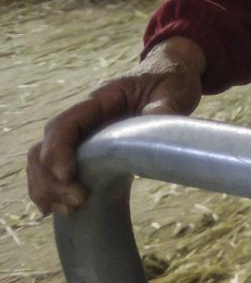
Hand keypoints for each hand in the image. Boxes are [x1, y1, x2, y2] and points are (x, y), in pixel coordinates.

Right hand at [27, 36, 205, 215]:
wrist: (171, 72)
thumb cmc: (170, 79)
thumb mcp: (174, 89)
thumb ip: (166, 105)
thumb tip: (159, 117)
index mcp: (100, 100)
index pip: (64, 124)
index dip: (57, 151)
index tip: (67, 177)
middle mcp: (83, 117)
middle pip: (45, 148)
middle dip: (52, 178)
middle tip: (78, 201)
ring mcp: (83, 133)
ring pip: (43, 161)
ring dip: (48, 187)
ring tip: (68, 209)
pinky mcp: (89, 148)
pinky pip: (56, 169)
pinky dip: (52, 189)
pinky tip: (58, 208)